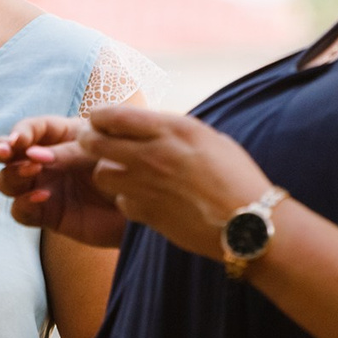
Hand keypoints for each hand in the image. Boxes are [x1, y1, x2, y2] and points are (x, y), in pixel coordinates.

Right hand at [0, 115, 126, 246]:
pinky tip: (43, 197)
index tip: (19, 141)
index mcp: (58, 136)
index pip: (27, 129)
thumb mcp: (100, 150)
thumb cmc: (128, 166)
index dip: (17, 133)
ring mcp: (42, 186)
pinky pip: (20, 211)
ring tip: (32, 172)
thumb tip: (32, 155)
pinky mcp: (46, 214)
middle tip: (5, 153)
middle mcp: (43, 160)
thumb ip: (67, 151)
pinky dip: (24, 203)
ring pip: (6, 181)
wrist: (147, 202)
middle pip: (3, 153)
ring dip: (12, 175)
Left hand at [75, 104, 275, 259]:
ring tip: (121, 172)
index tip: (99, 119)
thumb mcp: (208, 138)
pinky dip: (127, 199)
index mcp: (172, 128)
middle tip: (92, 143)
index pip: (114, 114)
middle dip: (88, 140)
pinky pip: (121, 201)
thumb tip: (150, 126)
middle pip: (94, 141)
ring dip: (106, 171)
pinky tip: (142, 198)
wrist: (249, 222)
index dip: (99, 116)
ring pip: (101, 173)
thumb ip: (174, 131)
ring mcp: (147, 185)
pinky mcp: (146, 213)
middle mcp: (154, 153)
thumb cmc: (237, 177)